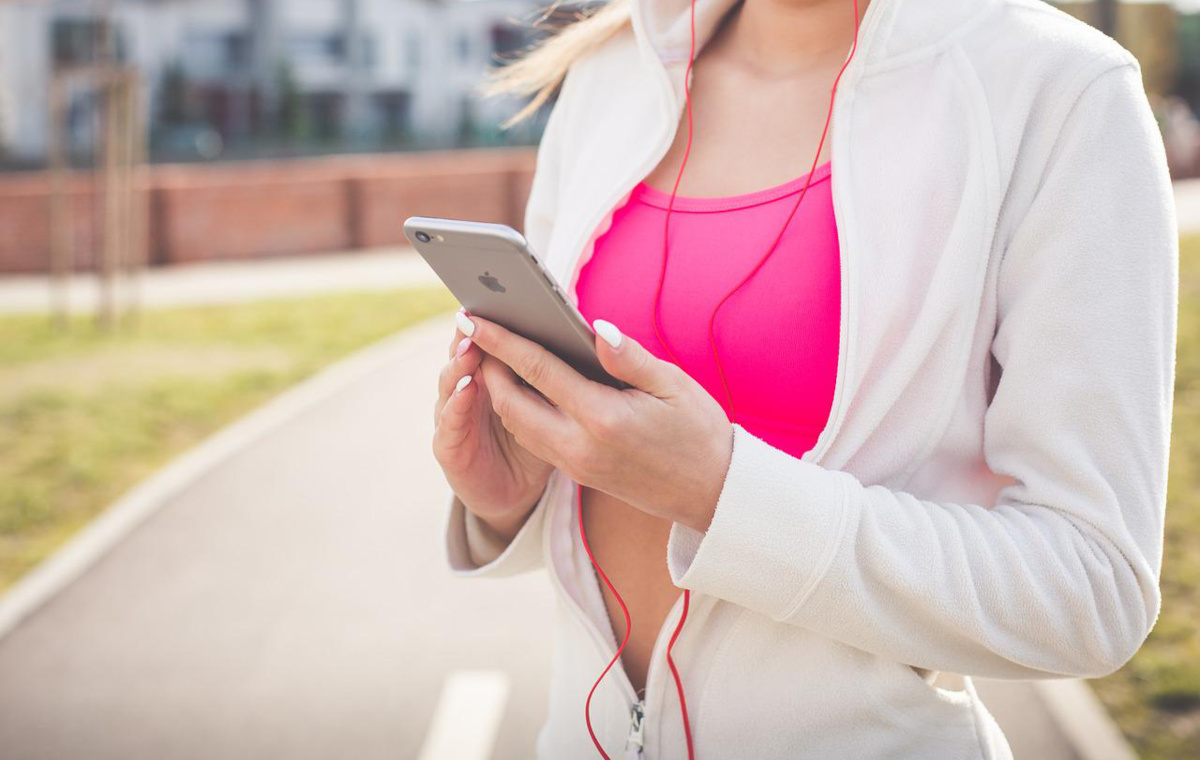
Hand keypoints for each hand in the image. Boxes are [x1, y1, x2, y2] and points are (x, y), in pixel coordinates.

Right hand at [432, 309, 554, 537]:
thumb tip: (584, 329)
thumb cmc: (545, 440)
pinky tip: (466, 388)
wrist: (518, 492)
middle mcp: (468, 389)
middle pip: (464, 353)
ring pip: (450, 382)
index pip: (492, 340)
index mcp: (497, 374)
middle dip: (470, 332)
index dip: (495, 320)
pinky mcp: (448, 448)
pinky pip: (448, 425)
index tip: (504, 293)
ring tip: (472, 344)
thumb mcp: (558, 404)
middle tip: (480, 310)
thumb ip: (564, 367)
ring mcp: (454, 418)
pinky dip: (454, 404)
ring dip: (458, 362)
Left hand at [459, 312, 733, 531]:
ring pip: (517, 426)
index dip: (503, 341)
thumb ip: (629, 357)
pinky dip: (517, 411)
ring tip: (492, 354)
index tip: (475, 318)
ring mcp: (576, 465)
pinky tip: (521, 387)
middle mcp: (580, 446)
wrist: (712, 494)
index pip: (538, 371)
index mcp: (603, 419)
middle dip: (487, 366)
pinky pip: (533, 440)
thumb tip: (595, 328)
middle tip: (476, 331)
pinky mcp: (578, 474)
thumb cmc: (699, 433)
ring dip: (498, 391)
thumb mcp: (674, 386)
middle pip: (510, 403)